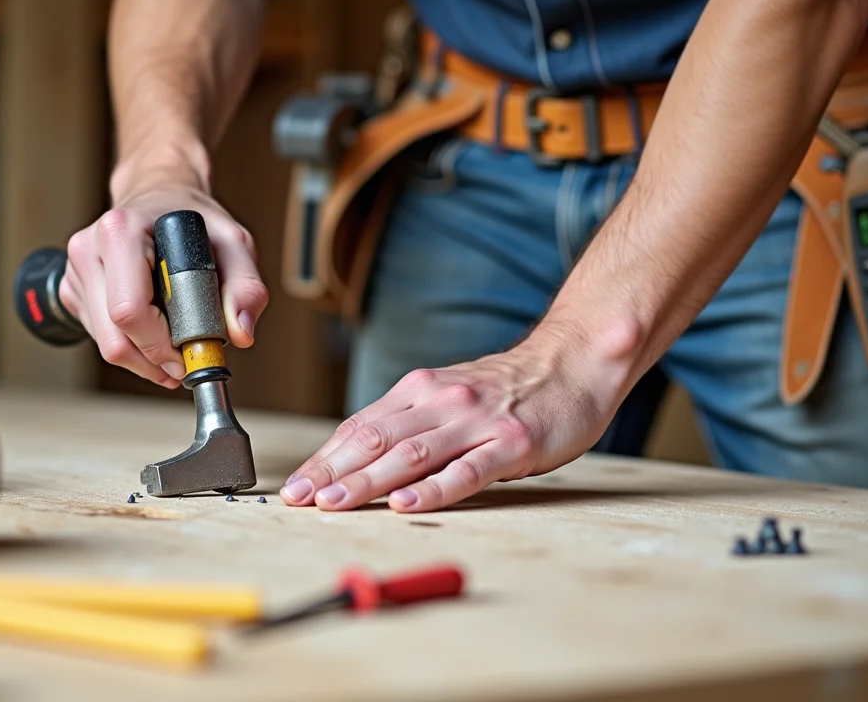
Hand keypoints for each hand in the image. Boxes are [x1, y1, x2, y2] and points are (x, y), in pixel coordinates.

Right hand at [59, 162, 268, 387]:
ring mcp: (77, 271)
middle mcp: (89, 250)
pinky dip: (131, 345)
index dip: (161, 345)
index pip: (130, 311)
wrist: (161, 195)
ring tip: (174, 345)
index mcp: (120, 231)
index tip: (189, 354)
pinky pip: (100, 337)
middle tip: (184, 363)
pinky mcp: (74, 289)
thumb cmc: (191, 217)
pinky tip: (153, 329)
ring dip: (143, 358)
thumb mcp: (233, 242)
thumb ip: (246, 287)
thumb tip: (241, 333)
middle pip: (113, 338)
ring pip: (105, 344)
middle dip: (154, 361)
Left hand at [280, 325, 632, 511]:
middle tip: (298, 499)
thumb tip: (355, 458)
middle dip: (332, 472)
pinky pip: (466, 470)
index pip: (360, 426)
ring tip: (335, 503)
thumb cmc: (507, 389)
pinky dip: (432, 489)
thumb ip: (408, 421)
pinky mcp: (511, 443)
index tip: (295, 487)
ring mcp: (476, 422)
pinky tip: (405, 504)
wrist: (572, 362)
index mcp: (419, 389)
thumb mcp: (449, 395)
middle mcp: (441, 401)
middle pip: (375, 439)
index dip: (324, 458)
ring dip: (367, 481)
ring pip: (411, 454)